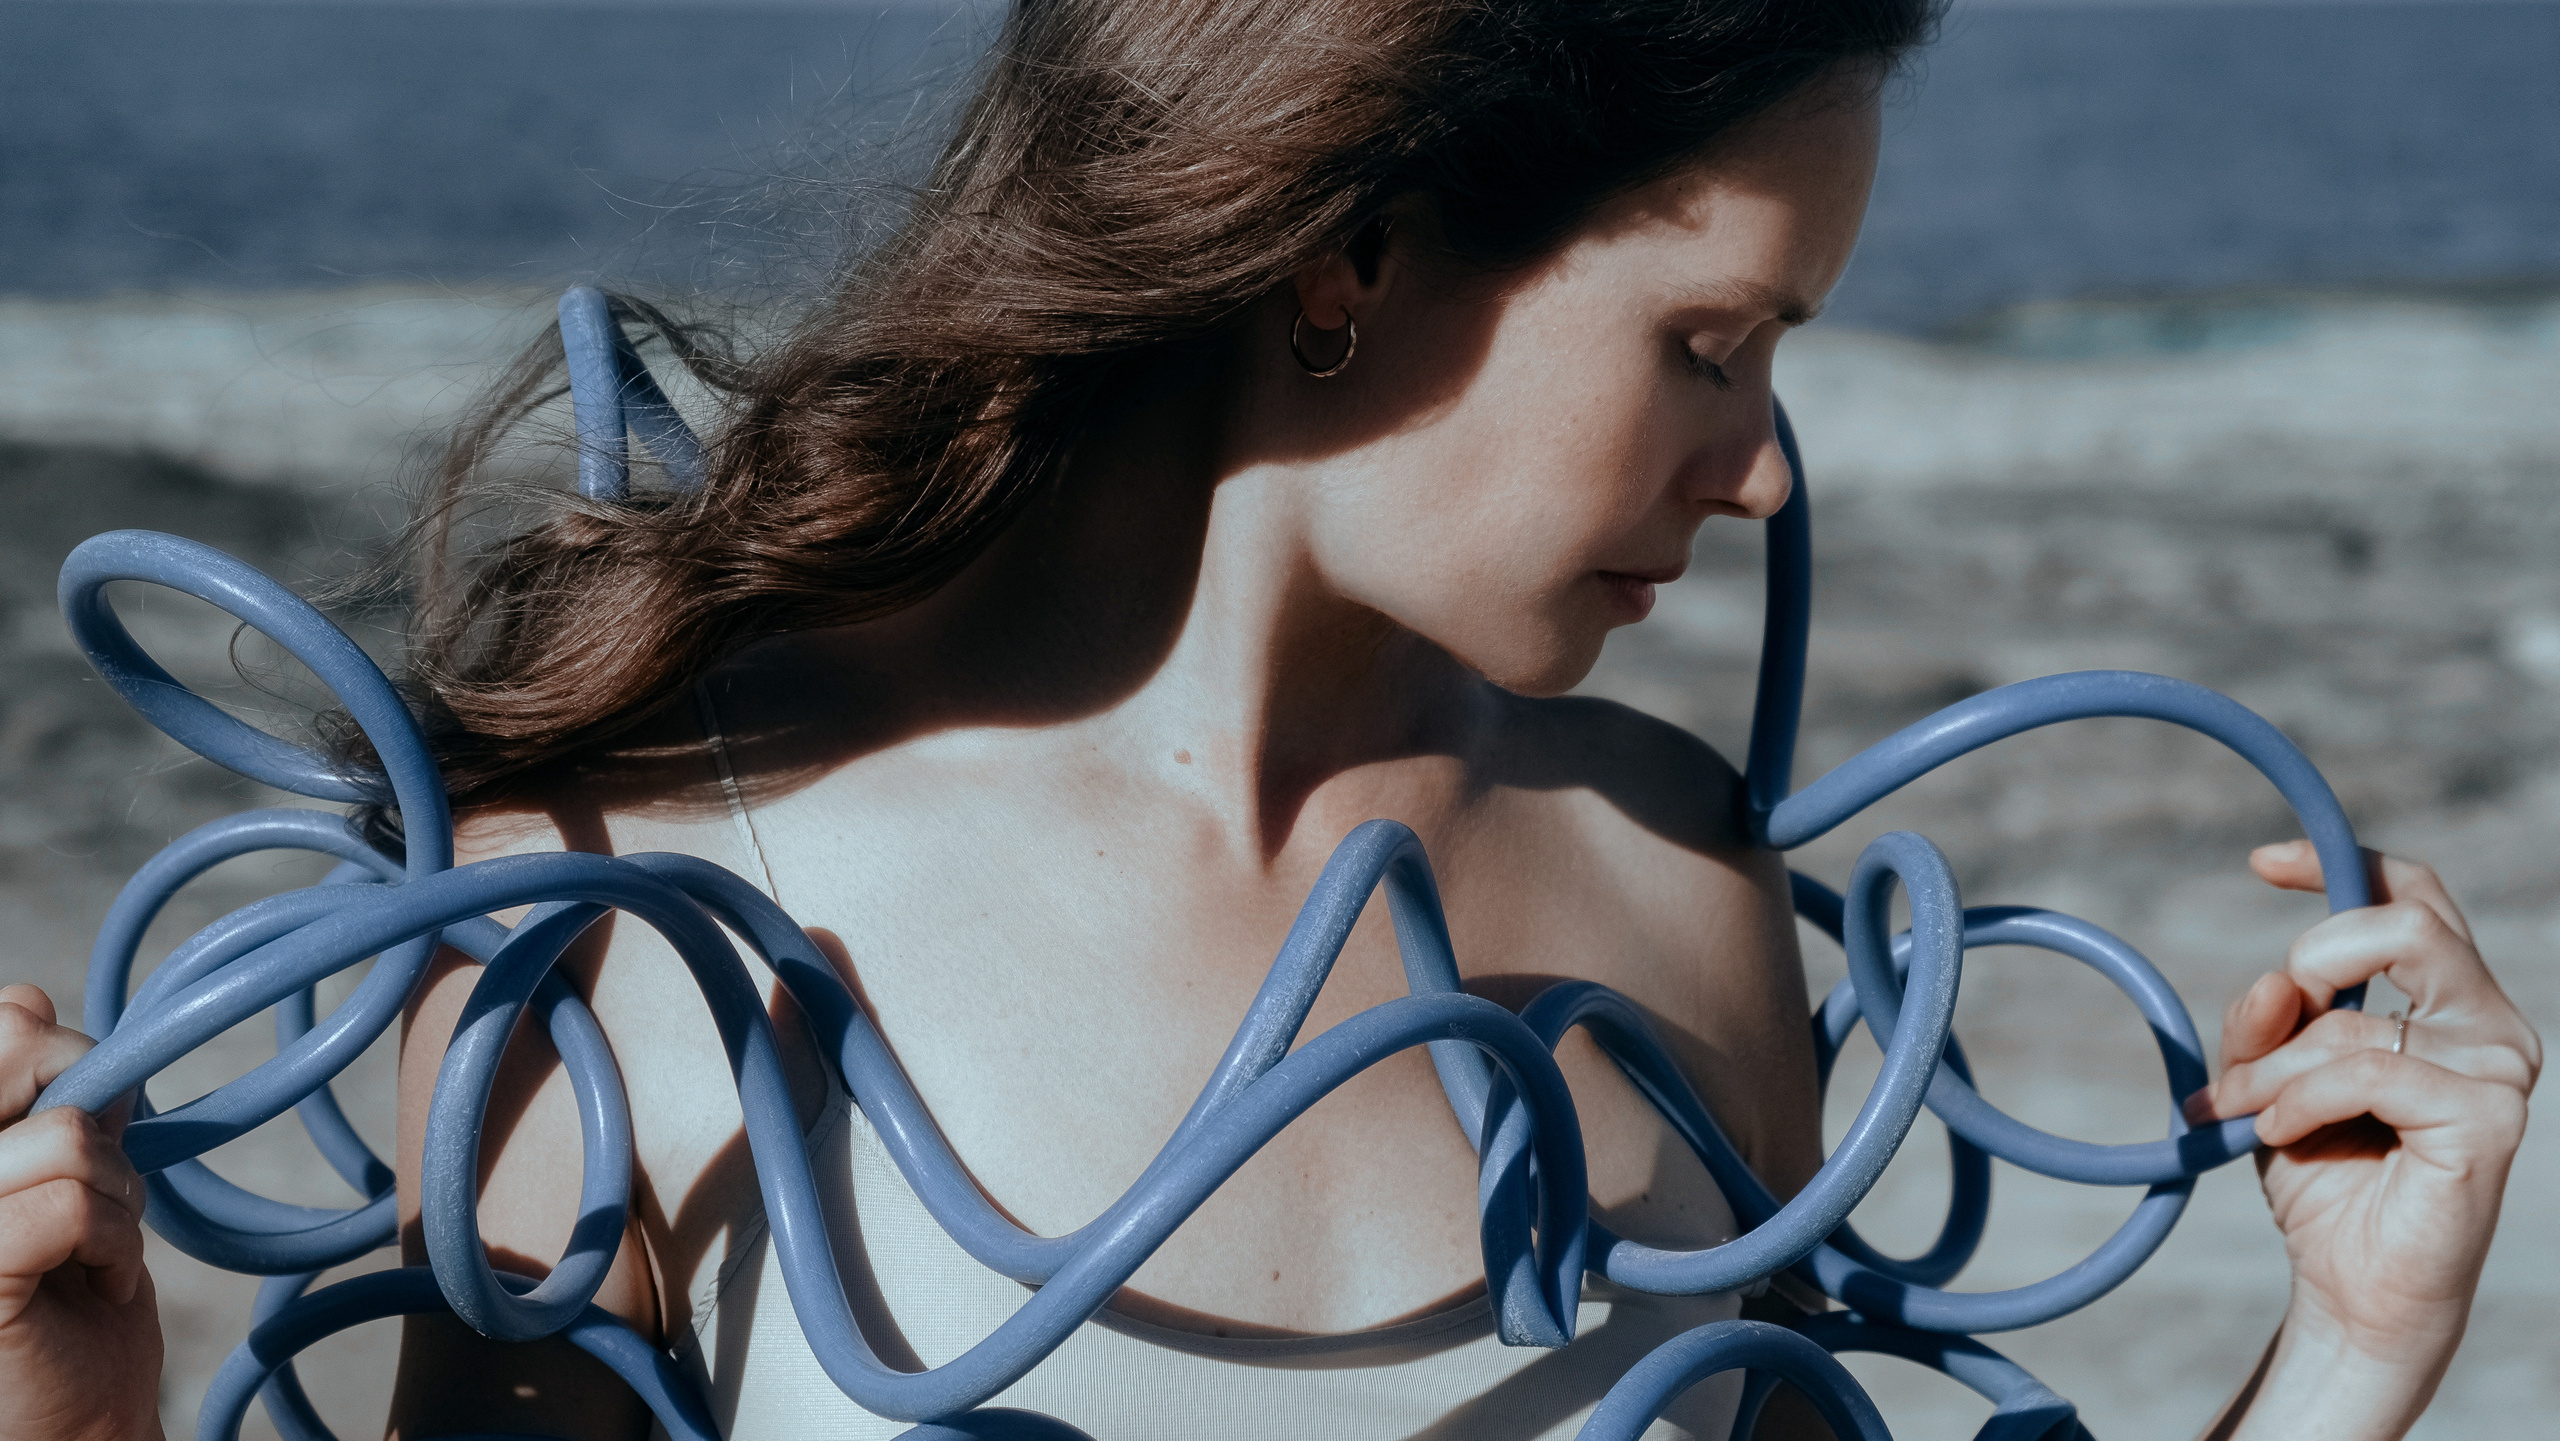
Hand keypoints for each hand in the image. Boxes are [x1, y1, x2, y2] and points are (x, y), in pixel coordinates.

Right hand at [0, 984, 164, 1440]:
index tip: (75, 1121)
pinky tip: (92, 1283)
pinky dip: (112, 1242)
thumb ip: (49, 1095)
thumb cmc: (71, 1301)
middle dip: (96, 1120)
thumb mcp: (70, 1175)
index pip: (3, 1022)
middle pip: (29, 1054)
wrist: (79, 1421)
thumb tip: (29, 1001)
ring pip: (66, 1136)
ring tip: (88, 1253)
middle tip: (91, 1198)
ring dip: (114, 1197)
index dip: (60, 1055)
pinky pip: (71, 1204)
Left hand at [2185, 843, 2538, 1439]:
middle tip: (2261, 1032)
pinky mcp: (2488, 1118)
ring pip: (2358, 1019)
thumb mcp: (2271, 1075)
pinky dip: (2296, 1100)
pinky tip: (2274, 1136)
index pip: (2414, 897)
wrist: (2349, 1283)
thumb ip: (2269, 1020)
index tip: (2262, 863)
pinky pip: (2365, 1072)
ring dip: (2272, 1066)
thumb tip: (2276, 979)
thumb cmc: (2323, 1173)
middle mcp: (2488, 1022)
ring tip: (2240, 1111)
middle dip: (2309, 963)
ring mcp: (2499, 1068)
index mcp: (2446, 998)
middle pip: (2405, 926)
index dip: (2341, 865)